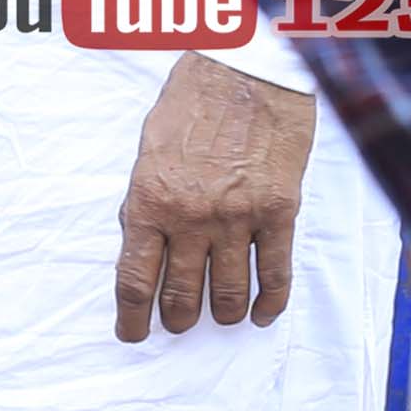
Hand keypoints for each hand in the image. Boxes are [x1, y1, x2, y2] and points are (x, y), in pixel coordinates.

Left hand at [115, 50, 312, 340]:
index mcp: (149, 202)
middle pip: (182, 292)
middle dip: (177, 318)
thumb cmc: (190, 106)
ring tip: (217, 320)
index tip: (131, 334)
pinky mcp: (278, 213)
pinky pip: (275, 272)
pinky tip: (262, 314)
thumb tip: (141, 245)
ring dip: (221, 314)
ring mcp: (238, 219)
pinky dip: (269, 301)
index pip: (135, 278)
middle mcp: (191, 218)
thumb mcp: (147, 153)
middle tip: (176, 326)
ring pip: (229, 291)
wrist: (246, 76)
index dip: (132, 316)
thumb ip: (144, 202)